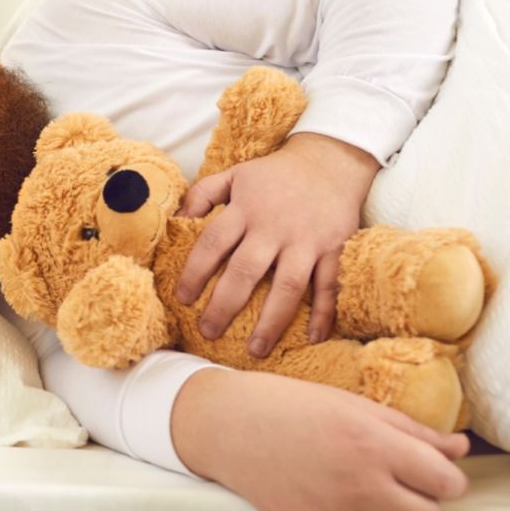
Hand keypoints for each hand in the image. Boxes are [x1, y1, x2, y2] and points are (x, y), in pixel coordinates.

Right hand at [172, 369, 469, 510]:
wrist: (226, 426)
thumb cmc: (288, 406)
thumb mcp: (352, 405)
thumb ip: (410, 429)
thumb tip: (459, 448)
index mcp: (374, 442)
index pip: (447, 481)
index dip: (446, 477)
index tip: (432, 470)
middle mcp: (360, 481)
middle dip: (422, 501)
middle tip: (399, 483)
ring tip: (367, 493)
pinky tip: (338, 503)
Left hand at [174, 133, 378, 356]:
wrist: (329, 160)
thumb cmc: (275, 174)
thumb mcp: (234, 175)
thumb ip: (203, 195)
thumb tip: (175, 219)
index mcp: (245, 209)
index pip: (212, 244)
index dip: (194, 272)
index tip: (182, 298)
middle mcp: (274, 228)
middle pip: (245, 271)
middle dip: (224, 305)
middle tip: (208, 332)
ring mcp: (306, 240)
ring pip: (287, 286)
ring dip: (271, 321)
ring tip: (255, 350)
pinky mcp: (334, 249)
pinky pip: (329, 285)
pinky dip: (324, 313)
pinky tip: (314, 338)